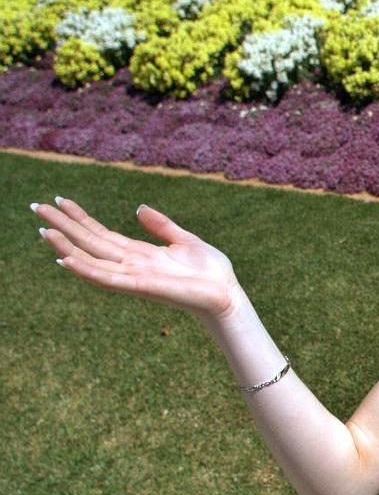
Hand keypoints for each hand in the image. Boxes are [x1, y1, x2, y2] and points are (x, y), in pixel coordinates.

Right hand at [32, 197, 241, 321]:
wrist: (226, 294)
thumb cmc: (210, 272)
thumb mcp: (184, 240)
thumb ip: (161, 225)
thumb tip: (139, 208)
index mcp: (140, 253)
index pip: (102, 233)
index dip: (81, 217)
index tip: (60, 200)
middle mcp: (130, 265)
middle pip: (89, 242)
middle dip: (63, 225)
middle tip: (36, 207)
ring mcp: (132, 277)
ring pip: (91, 259)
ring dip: (66, 245)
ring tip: (43, 230)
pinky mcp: (140, 287)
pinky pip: (106, 278)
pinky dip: (85, 269)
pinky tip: (65, 258)